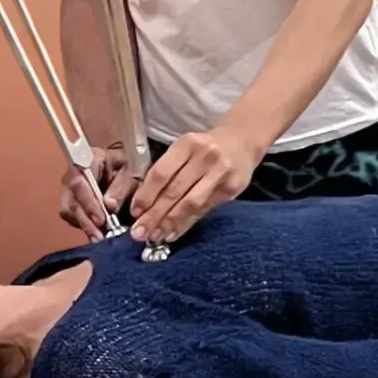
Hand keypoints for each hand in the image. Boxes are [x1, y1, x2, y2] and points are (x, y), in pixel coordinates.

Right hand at [58, 144, 137, 241]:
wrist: (126, 163)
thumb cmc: (129, 163)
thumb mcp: (132, 170)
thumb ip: (122, 186)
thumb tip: (109, 206)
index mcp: (88, 159)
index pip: (79, 182)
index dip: (88, 203)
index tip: (101, 219)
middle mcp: (73, 173)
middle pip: (71, 200)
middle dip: (86, 220)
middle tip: (100, 235)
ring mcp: (70, 187)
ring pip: (68, 211)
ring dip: (84, 225)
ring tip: (99, 237)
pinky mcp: (72, 200)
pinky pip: (71, 216)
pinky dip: (84, 226)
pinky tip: (97, 233)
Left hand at [129, 126, 261, 243]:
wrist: (242, 141)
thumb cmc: (205, 148)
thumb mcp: (185, 149)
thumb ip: (167, 171)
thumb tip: (143, 205)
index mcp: (186, 143)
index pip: (161, 173)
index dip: (146, 195)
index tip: (135, 213)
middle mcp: (204, 156)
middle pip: (174, 190)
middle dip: (154, 215)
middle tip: (139, 233)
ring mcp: (220, 172)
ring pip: (190, 203)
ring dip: (170, 222)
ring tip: (156, 236)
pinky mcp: (232, 187)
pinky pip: (204, 209)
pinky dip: (187, 223)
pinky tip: (174, 231)